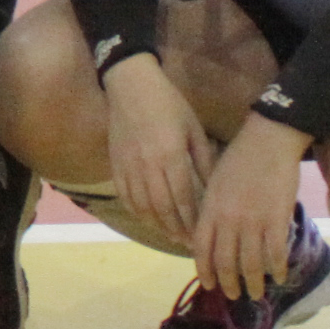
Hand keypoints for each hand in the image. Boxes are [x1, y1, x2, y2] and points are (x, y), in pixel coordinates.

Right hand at [101, 56, 217, 249]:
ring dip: (157, 224)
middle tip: (188, 243)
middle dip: (177, 229)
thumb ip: (203, 161)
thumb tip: (213, 190)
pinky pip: (125, 195)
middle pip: (162, 207)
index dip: (192, 220)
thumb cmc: (169, 104)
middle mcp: (148, 165)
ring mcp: (128, 166)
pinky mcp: (115, 164)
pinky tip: (147, 218)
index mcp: (171, 155)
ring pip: (142, 205)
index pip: (183, 198)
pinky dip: (136, 211)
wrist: (131, 85)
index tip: (202, 235)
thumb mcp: (194, 128)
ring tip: (170, 234)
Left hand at [189, 116, 308, 299]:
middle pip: (226, 261)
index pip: (202, 248)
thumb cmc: (240, 157)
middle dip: (228, 283)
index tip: (208, 284)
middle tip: (233, 296)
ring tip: (256, 294)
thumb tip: (212, 232)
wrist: (268, 141)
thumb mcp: (215, 181)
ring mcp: (253, 221)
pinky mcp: (276, 220)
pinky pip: (275, 253)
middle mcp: (229, 220)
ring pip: (250, 263)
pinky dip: (276, 268)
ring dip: (252, 282)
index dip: (205, 269)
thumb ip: (212, 208)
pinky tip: (279, 277)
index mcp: (211, 209)